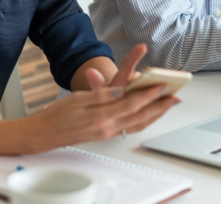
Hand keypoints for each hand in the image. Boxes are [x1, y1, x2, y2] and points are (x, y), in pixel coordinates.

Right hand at [22, 44, 178, 151]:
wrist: (45, 134)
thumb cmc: (57, 115)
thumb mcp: (78, 98)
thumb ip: (101, 95)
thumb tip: (121, 90)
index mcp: (101, 116)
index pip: (131, 104)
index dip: (149, 95)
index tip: (162, 87)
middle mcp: (107, 127)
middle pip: (140, 116)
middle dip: (160, 106)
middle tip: (175, 96)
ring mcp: (107, 132)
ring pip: (138, 123)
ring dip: (155, 114)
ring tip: (168, 105)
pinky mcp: (105, 134)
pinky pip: (130, 127)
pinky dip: (143, 120)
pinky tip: (149, 115)